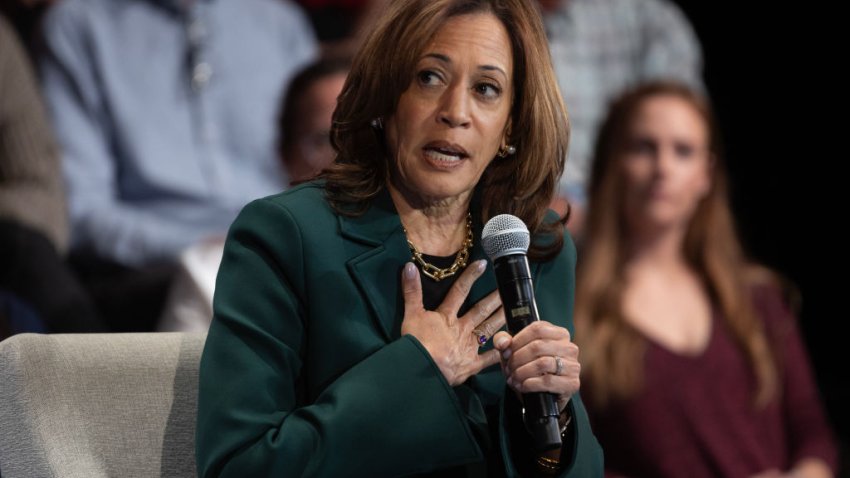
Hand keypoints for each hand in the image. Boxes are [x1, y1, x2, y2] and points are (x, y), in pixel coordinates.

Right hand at [400, 260, 504, 385]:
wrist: (423, 368)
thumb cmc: (416, 342)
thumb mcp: (410, 314)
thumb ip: (412, 291)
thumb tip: (409, 266)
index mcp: (447, 316)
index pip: (460, 291)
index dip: (471, 276)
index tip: (483, 264)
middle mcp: (462, 328)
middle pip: (480, 310)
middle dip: (494, 299)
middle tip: (507, 290)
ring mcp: (469, 347)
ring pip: (488, 329)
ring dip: (500, 319)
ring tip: (512, 311)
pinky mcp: (471, 364)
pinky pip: (489, 359)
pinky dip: (499, 354)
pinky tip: (510, 348)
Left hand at [493, 321, 579, 411]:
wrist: (541, 395)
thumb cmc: (528, 367)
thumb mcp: (514, 351)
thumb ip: (504, 341)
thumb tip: (503, 342)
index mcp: (559, 334)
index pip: (537, 329)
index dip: (517, 340)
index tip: (506, 353)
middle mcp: (570, 347)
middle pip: (537, 346)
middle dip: (517, 359)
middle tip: (508, 369)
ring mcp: (573, 365)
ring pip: (542, 363)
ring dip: (522, 372)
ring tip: (514, 379)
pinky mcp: (572, 383)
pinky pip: (548, 381)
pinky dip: (530, 384)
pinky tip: (523, 386)